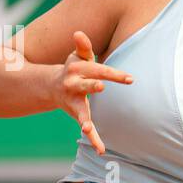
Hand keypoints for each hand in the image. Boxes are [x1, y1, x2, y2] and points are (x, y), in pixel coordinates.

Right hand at [55, 30, 132, 155]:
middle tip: (101, 87)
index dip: (113, 73)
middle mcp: (73, 85)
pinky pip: (86, 126)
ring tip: (87, 129)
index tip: (130, 79)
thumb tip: (78, 32)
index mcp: (77, 69)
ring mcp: (73, 101)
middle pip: (86, 85)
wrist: (51, 86)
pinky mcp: (76, 114)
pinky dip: (93, 139)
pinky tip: (101, 150)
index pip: (98, 70)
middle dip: (93, 86)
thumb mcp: (77, 56)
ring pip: (80, 111)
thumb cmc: (73, 68)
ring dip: (85, 120)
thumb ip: (82, 46)